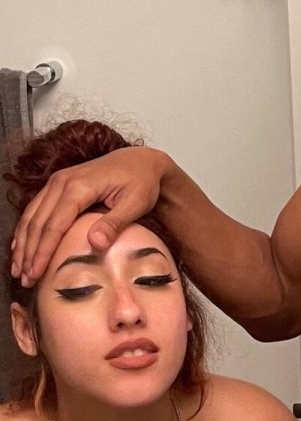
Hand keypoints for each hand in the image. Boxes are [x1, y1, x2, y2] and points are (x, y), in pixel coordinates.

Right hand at [11, 146, 168, 286]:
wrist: (143, 160)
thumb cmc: (143, 182)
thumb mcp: (136, 203)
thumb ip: (115, 223)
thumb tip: (95, 244)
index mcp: (80, 186)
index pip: (53, 225)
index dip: (42, 252)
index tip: (35, 275)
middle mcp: (63, 180)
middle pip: (37, 222)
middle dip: (29, 253)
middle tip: (25, 279)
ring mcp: (59, 179)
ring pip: (32, 215)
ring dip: (23, 243)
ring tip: (19, 269)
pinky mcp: (60, 182)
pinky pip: (36, 207)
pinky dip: (27, 228)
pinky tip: (22, 246)